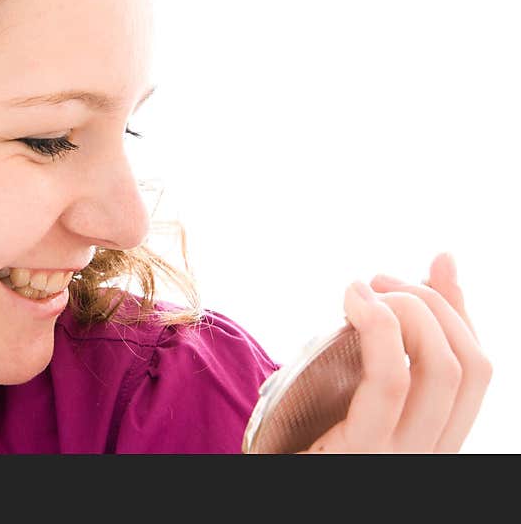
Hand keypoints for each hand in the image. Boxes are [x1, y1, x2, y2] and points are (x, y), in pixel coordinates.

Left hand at [301, 252, 491, 452]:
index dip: (461, 308)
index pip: (475, 367)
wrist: (264, 478)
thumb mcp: (341, 379)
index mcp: (432, 436)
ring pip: (443, 368)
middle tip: (379, 281)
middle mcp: (430, 453)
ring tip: (361, 290)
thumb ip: (374, 342)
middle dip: (432, 302)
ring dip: (408, 308)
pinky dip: (379, 328)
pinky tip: (353, 301)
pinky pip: (390, 382)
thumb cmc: (295, 432)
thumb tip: (412, 273)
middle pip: (468, 363)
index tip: (437, 263)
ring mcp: (403, 459)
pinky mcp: (364, 452)